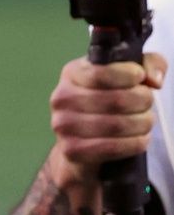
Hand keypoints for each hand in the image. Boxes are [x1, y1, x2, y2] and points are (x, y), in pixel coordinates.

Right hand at [46, 52, 165, 188]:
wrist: (81, 141)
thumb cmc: (108, 103)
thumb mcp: (127, 75)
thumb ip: (148, 64)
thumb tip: (153, 79)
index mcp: (72, 73)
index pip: (100, 72)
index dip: (128, 75)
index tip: (141, 78)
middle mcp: (62, 97)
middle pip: (116, 100)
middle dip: (143, 102)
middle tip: (147, 105)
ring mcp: (63, 125)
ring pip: (118, 125)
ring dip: (142, 125)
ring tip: (144, 122)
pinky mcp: (72, 150)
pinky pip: (113, 147)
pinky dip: (135, 144)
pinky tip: (139, 139)